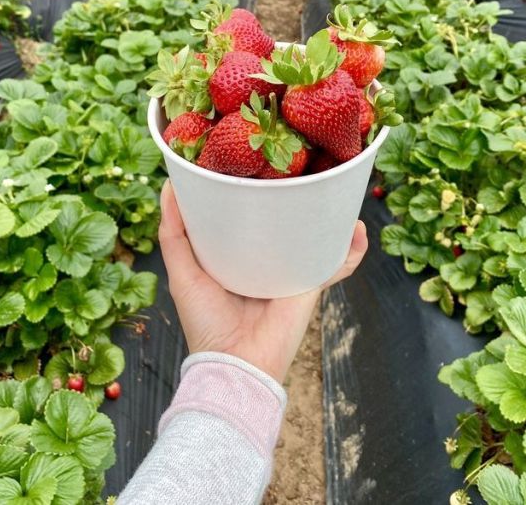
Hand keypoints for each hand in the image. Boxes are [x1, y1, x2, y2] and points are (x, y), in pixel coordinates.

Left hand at [159, 181, 367, 382]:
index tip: (257, 159)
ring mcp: (292, 269)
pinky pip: (338, 263)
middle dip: (297, 196)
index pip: (248, 215)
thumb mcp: (182, 272)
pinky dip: (352, 249)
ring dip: (331, 216)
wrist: (236, 365)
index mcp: (237, 254)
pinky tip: (357, 229)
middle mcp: (267, 258)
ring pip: (316, 236)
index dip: (253, 190)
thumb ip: (173, 233)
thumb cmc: (205, 322)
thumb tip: (168, 187)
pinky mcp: (311, 283)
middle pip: (286, 220)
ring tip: (337, 189)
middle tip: (303, 165)